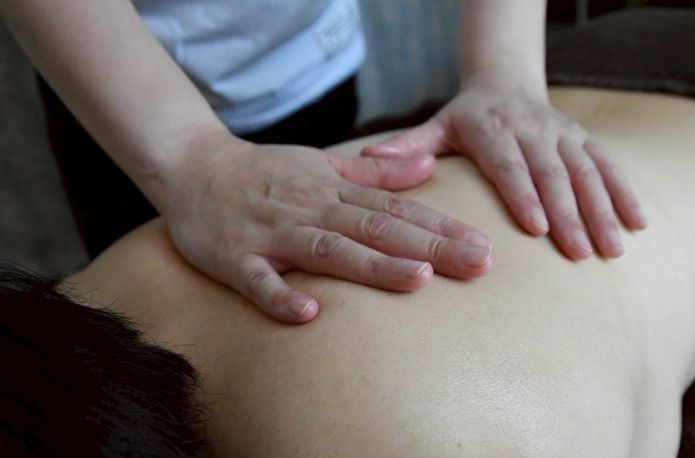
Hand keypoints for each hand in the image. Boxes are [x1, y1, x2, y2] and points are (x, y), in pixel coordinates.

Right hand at [158, 134, 492, 323]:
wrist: (191, 165)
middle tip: (479, 264)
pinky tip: (308, 313)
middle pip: (377, 230)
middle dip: (430, 248)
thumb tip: (428, 171)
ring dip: (372, 265)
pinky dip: (280, 295)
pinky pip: (258, 280)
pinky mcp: (235, 257)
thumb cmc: (264, 170)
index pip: (397, 211)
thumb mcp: (321, 164)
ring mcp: (272, 234)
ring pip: (329, 250)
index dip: (441, 229)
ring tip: (419, 279)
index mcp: (332, 192)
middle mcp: (310, 210)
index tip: (484, 245)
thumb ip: (374, 174)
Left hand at [362, 80, 646, 259]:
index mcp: (492, 131)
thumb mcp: (436, 126)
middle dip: (569, 213)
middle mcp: (532, 130)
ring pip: (586, 171)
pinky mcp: (582, 139)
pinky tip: (639, 224)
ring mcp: (562, 134)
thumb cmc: (466, 118)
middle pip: (553, 173)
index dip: (525, 195)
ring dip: (602, 210)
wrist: (505, 83)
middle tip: (582, 253)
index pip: (510, 165)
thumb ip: (408, 146)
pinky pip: (608, 165)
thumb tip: (368, 158)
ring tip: (612, 248)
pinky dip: (624, 193)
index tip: (537, 229)